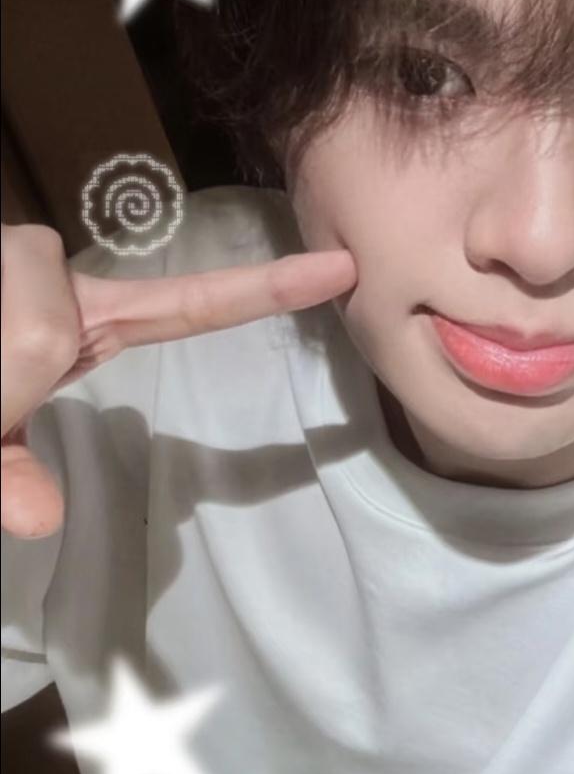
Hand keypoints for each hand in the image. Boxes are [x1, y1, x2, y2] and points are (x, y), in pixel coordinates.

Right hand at [0, 221, 355, 538]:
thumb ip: (7, 476)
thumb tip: (42, 521)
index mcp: (77, 329)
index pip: (185, 306)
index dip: (261, 291)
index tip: (340, 272)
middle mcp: (55, 285)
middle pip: (57, 313)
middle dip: (5, 356)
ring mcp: (19, 262)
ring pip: (23, 301)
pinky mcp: (8, 252)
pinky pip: (5, 296)